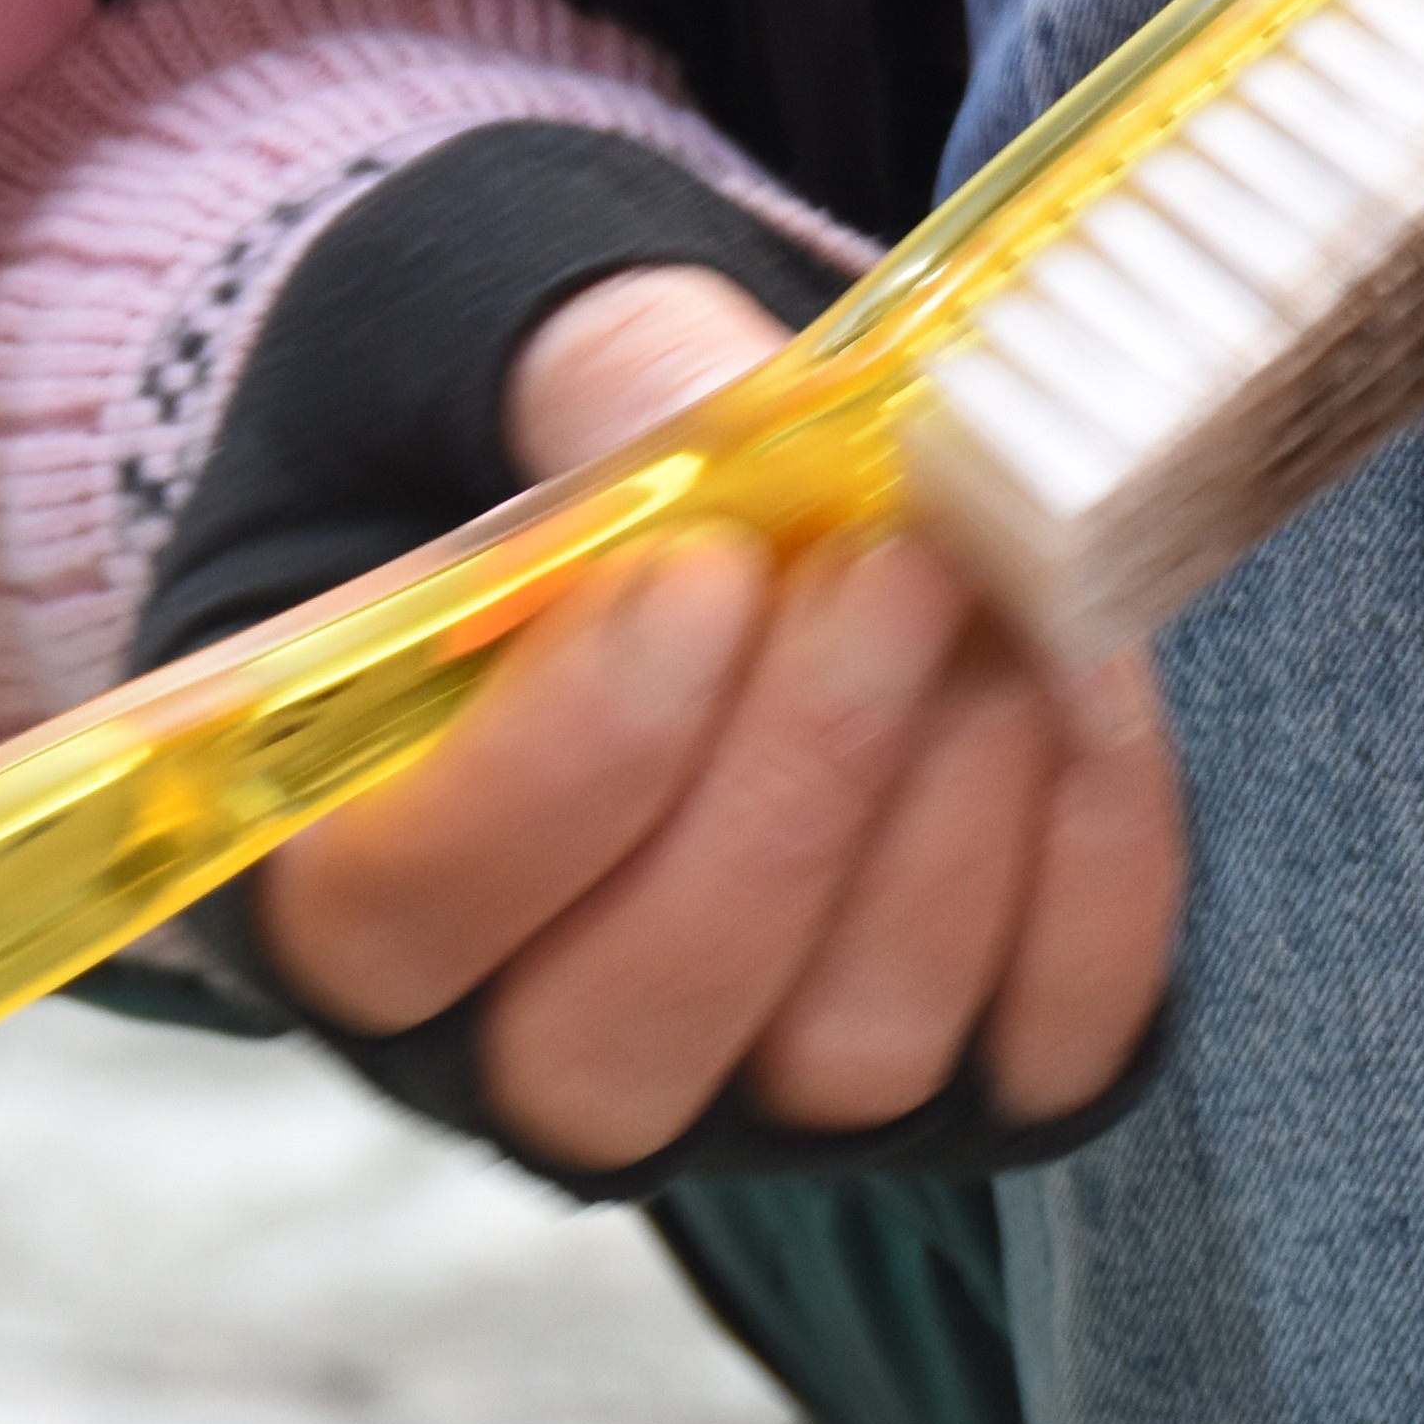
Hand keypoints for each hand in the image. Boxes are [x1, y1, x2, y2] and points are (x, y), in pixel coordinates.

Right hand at [252, 264, 1184, 1169]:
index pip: (388, 926)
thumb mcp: (501, 332)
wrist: (719, 464)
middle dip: (785, 792)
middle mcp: (520, 1038)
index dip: (553, 777)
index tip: (699, 574)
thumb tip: (712, 420)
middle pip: (621, 1045)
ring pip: (845, 1058)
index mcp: (333, 870)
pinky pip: (1045, 1040)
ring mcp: (750, 1091)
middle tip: (890, 567)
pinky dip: (1090, 861)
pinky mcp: (963, 1085)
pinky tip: (1077, 671)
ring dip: (948, 811)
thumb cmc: (548, 418)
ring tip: (989, 587)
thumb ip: (585, 374)